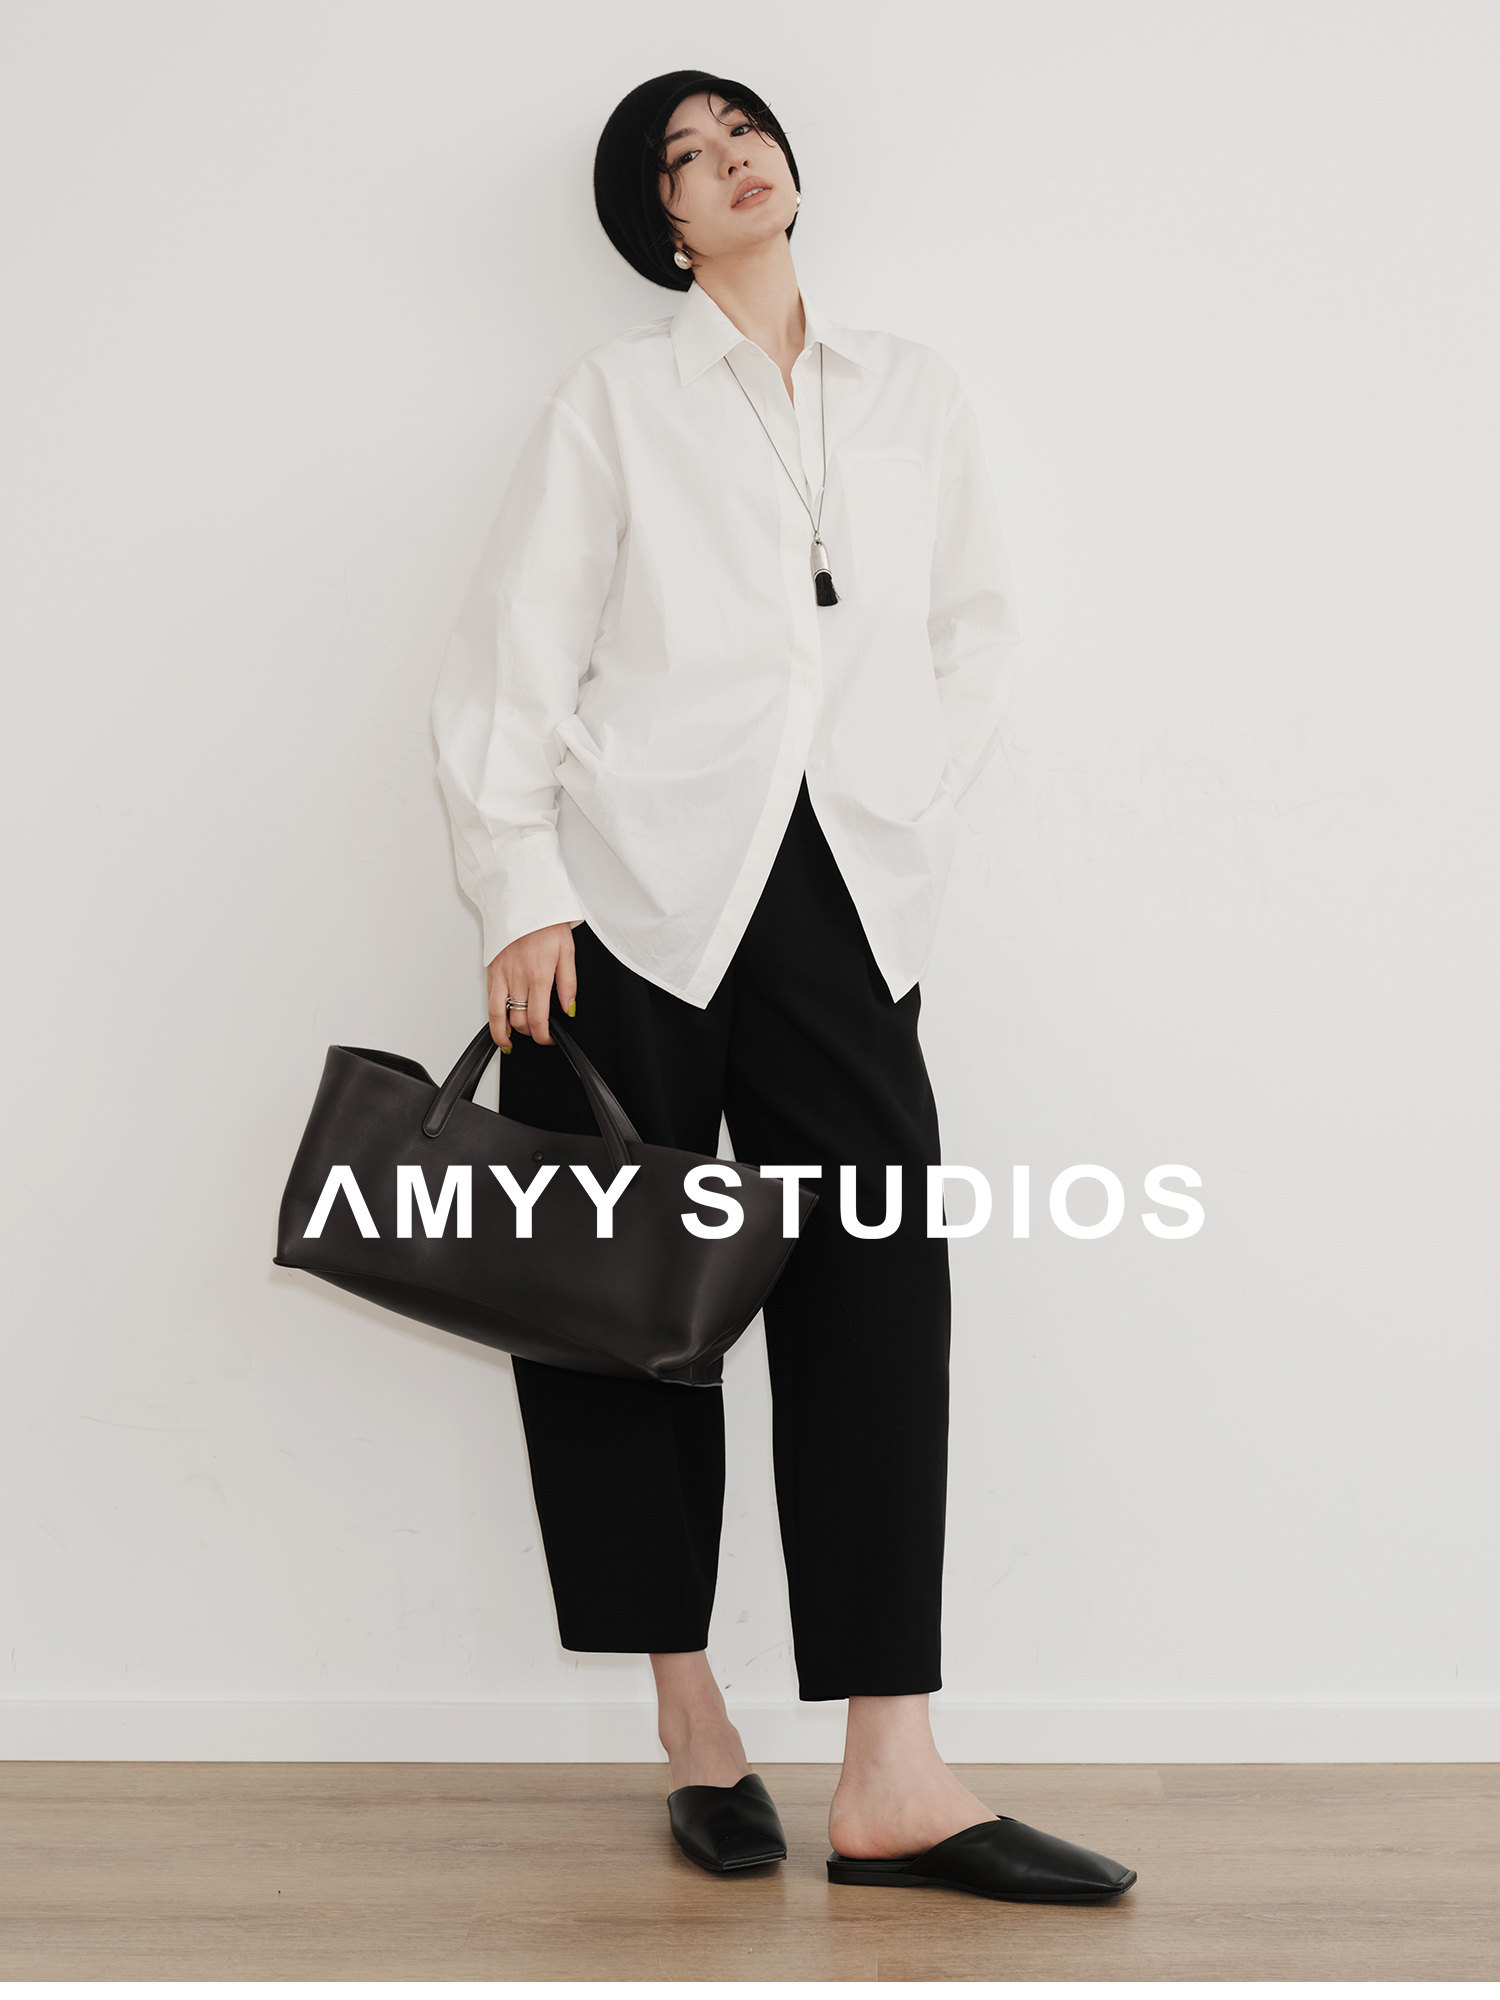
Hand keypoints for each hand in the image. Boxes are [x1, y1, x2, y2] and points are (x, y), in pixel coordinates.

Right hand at [487, 923, 576, 1050]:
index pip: (537, 1019)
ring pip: (497, 1015)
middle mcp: (517, 978)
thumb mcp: (568, 952)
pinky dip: (493, 1016)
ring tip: (509, 1042)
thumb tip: (569, 1009)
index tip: (548, 1038)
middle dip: (528, 1034)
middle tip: (537, 1034)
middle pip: (518, 1021)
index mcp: (539, 975)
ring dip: (503, 1033)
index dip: (543, 1036)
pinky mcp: (491, 970)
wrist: (524, 901)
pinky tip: (500, 1021)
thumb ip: (568, 985)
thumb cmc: (547, 923)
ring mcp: (501, 975)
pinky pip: (489, 1000)